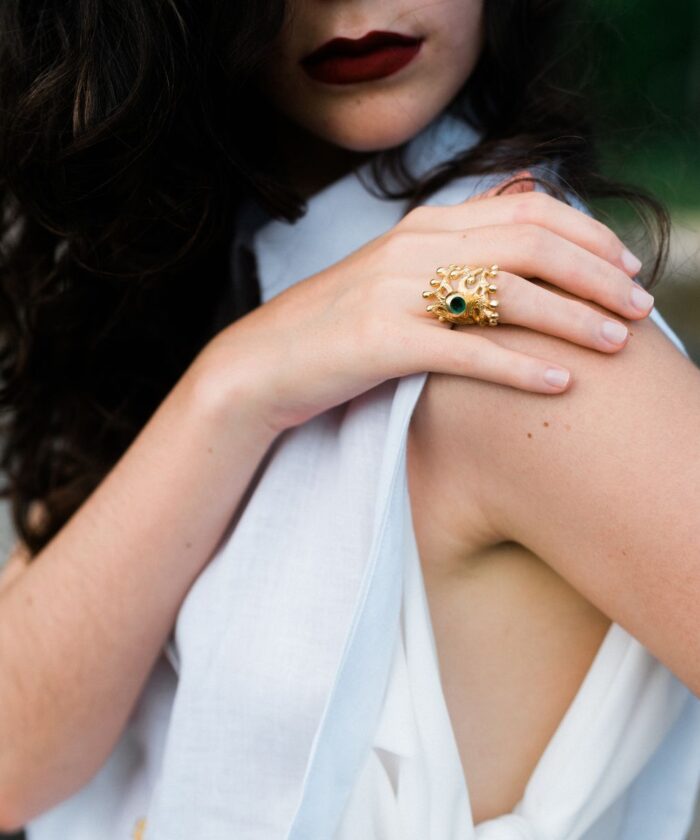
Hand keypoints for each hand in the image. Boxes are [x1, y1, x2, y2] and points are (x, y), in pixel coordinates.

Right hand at [206, 173, 652, 433]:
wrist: (262, 364)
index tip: (624, 267)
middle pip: (531, 244)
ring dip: (574, 318)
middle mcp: (415, 247)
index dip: (588, 234)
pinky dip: (523, 366)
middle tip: (638, 307)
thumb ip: (452, 260)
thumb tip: (519, 253)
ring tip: (618, 344)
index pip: (527, 209)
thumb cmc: (338, 328)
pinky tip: (561, 382)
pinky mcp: (382, 340)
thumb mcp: (397, 279)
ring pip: (509, 294)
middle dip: (597, 274)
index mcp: (424, 226)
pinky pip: (469, 350)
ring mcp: (396, 291)